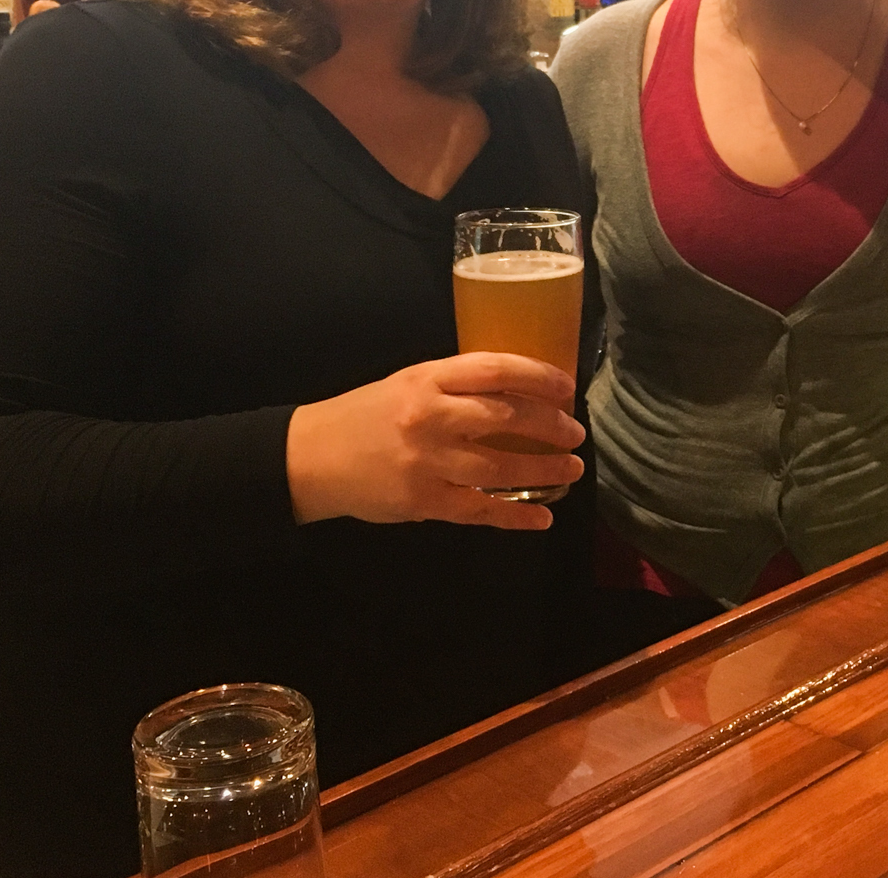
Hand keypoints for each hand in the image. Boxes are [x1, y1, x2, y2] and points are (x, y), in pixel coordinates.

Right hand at [284, 353, 585, 530]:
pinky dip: (516, 516)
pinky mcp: (422, 501)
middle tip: (577, 433)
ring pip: (500, 466)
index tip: (567, 387)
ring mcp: (427, 461)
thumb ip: (456, 386)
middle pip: (506, 416)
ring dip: (545, 469)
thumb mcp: (408, 383)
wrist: (310, 458)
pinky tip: (542, 518)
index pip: (495, 369)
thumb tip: (518, 392)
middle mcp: (430, 416)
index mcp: (427, 379)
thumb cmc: (366, 415)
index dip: (538, 376)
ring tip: (572, 470)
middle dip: (551, 425)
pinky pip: (480, 509)